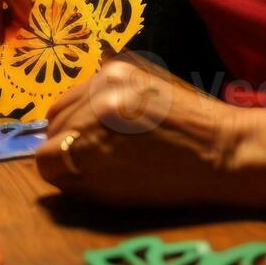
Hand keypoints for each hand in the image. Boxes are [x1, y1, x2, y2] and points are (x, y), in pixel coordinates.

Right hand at [36, 59, 241, 205]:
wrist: (220, 149)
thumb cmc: (170, 184)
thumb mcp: (114, 196)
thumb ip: (75, 181)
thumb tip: (53, 168)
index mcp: (89, 147)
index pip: (44, 158)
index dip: (56, 169)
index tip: (68, 172)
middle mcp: (92, 109)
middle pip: (52, 126)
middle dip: (65, 143)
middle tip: (87, 154)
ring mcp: (106, 83)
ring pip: (64, 103)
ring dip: (75, 119)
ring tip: (99, 133)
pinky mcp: (121, 68)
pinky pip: (87, 87)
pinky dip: (93, 102)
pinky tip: (116, 114)